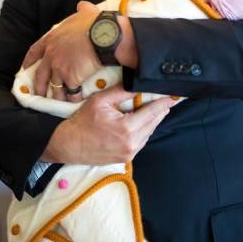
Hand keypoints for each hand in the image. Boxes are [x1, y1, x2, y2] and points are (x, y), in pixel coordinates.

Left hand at [22, 1, 100, 100]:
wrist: (103, 36)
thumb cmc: (95, 23)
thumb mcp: (85, 12)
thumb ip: (81, 9)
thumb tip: (82, 5)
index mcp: (52, 39)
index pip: (35, 51)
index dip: (29, 60)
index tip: (25, 67)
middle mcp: (52, 55)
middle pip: (40, 75)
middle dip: (39, 86)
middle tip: (39, 93)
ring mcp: (60, 68)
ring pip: (54, 87)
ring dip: (57, 95)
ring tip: (59, 101)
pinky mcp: (71, 79)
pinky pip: (71, 93)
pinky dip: (74, 98)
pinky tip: (76, 101)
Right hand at [42, 84, 175, 164]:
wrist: (68, 145)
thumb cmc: (82, 121)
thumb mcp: (100, 101)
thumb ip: (121, 91)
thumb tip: (138, 83)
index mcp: (127, 128)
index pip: (153, 112)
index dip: (164, 102)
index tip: (174, 96)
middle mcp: (132, 143)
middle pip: (154, 122)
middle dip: (161, 110)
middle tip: (167, 99)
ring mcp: (130, 153)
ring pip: (149, 132)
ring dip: (153, 120)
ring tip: (156, 108)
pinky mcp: (126, 158)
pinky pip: (141, 141)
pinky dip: (144, 130)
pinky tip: (142, 121)